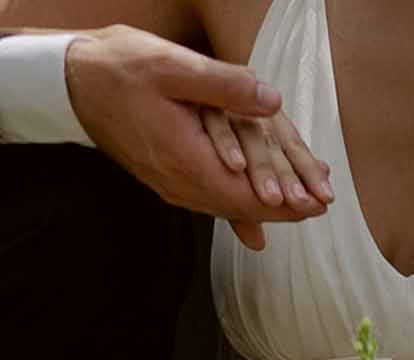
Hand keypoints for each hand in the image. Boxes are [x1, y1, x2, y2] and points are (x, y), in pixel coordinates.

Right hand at [65, 26, 330, 250]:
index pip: (251, 194)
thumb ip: (225, 85)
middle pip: (245, 205)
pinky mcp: (168, 177)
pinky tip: (254, 221)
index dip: (290, 200)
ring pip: (228, 204)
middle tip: (322, 202)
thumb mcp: (173, 66)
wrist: (72, 83)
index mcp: (189, 161)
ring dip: (264, 205)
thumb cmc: (120, 68)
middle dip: (286, 206)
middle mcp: (183, 185)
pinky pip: (210, 198)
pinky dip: (237, 204)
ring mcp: (173, 185)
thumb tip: (271, 100)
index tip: (321, 201)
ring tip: (299, 202)